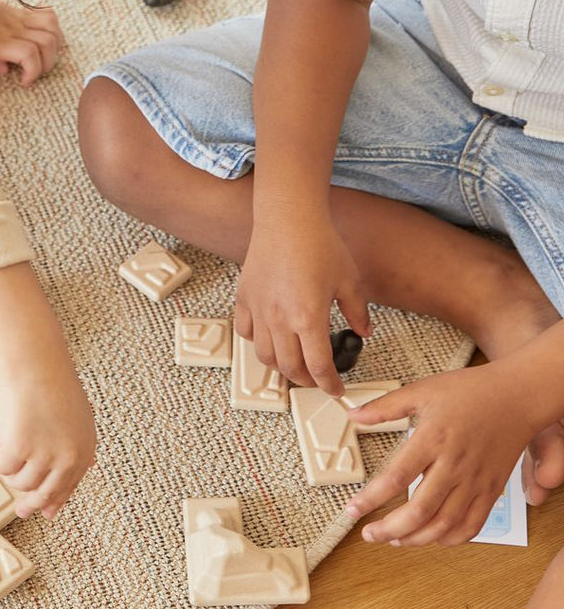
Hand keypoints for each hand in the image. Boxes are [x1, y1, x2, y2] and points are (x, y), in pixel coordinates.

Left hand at [0, 0, 63, 85]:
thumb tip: (4, 70)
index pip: (29, 54)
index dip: (34, 71)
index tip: (24, 81)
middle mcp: (15, 30)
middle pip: (47, 43)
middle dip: (47, 63)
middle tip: (35, 72)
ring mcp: (21, 19)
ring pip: (53, 29)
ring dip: (54, 47)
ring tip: (43, 58)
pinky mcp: (24, 13)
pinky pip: (49, 15)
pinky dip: (54, 29)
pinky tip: (45, 39)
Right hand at [0, 362, 95, 519]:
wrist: (35, 363)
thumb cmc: (52, 380)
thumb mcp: (76, 416)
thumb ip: (75, 443)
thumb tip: (83, 467)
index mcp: (84, 448)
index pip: (69, 486)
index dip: (55, 501)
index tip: (46, 512)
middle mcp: (67, 456)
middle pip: (44, 494)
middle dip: (30, 504)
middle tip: (22, 510)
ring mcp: (44, 456)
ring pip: (19, 482)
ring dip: (11, 468)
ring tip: (9, 443)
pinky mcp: (18, 450)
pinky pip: (1, 467)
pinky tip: (0, 439)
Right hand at [234, 217, 368, 395]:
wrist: (288, 218)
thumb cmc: (318, 244)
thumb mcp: (349, 281)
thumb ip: (358, 312)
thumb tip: (363, 331)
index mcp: (309, 318)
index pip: (319, 367)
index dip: (330, 384)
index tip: (337, 390)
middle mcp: (280, 320)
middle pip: (290, 368)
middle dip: (307, 381)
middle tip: (318, 379)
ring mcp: (259, 310)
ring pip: (264, 355)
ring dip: (281, 367)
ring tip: (294, 364)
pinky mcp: (245, 298)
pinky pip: (245, 331)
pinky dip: (257, 341)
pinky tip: (270, 337)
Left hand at [344, 363, 531, 546]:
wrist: (517, 397)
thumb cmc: (469, 391)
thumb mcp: (420, 390)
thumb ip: (384, 407)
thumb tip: (353, 415)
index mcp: (432, 439)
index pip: (397, 478)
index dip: (372, 498)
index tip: (353, 509)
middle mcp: (454, 465)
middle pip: (420, 511)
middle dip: (390, 529)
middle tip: (368, 534)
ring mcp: (475, 481)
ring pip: (445, 524)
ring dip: (417, 538)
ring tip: (394, 539)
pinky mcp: (492, 490)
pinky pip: (473, 525)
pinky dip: (452, 539)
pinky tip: (433, 538)